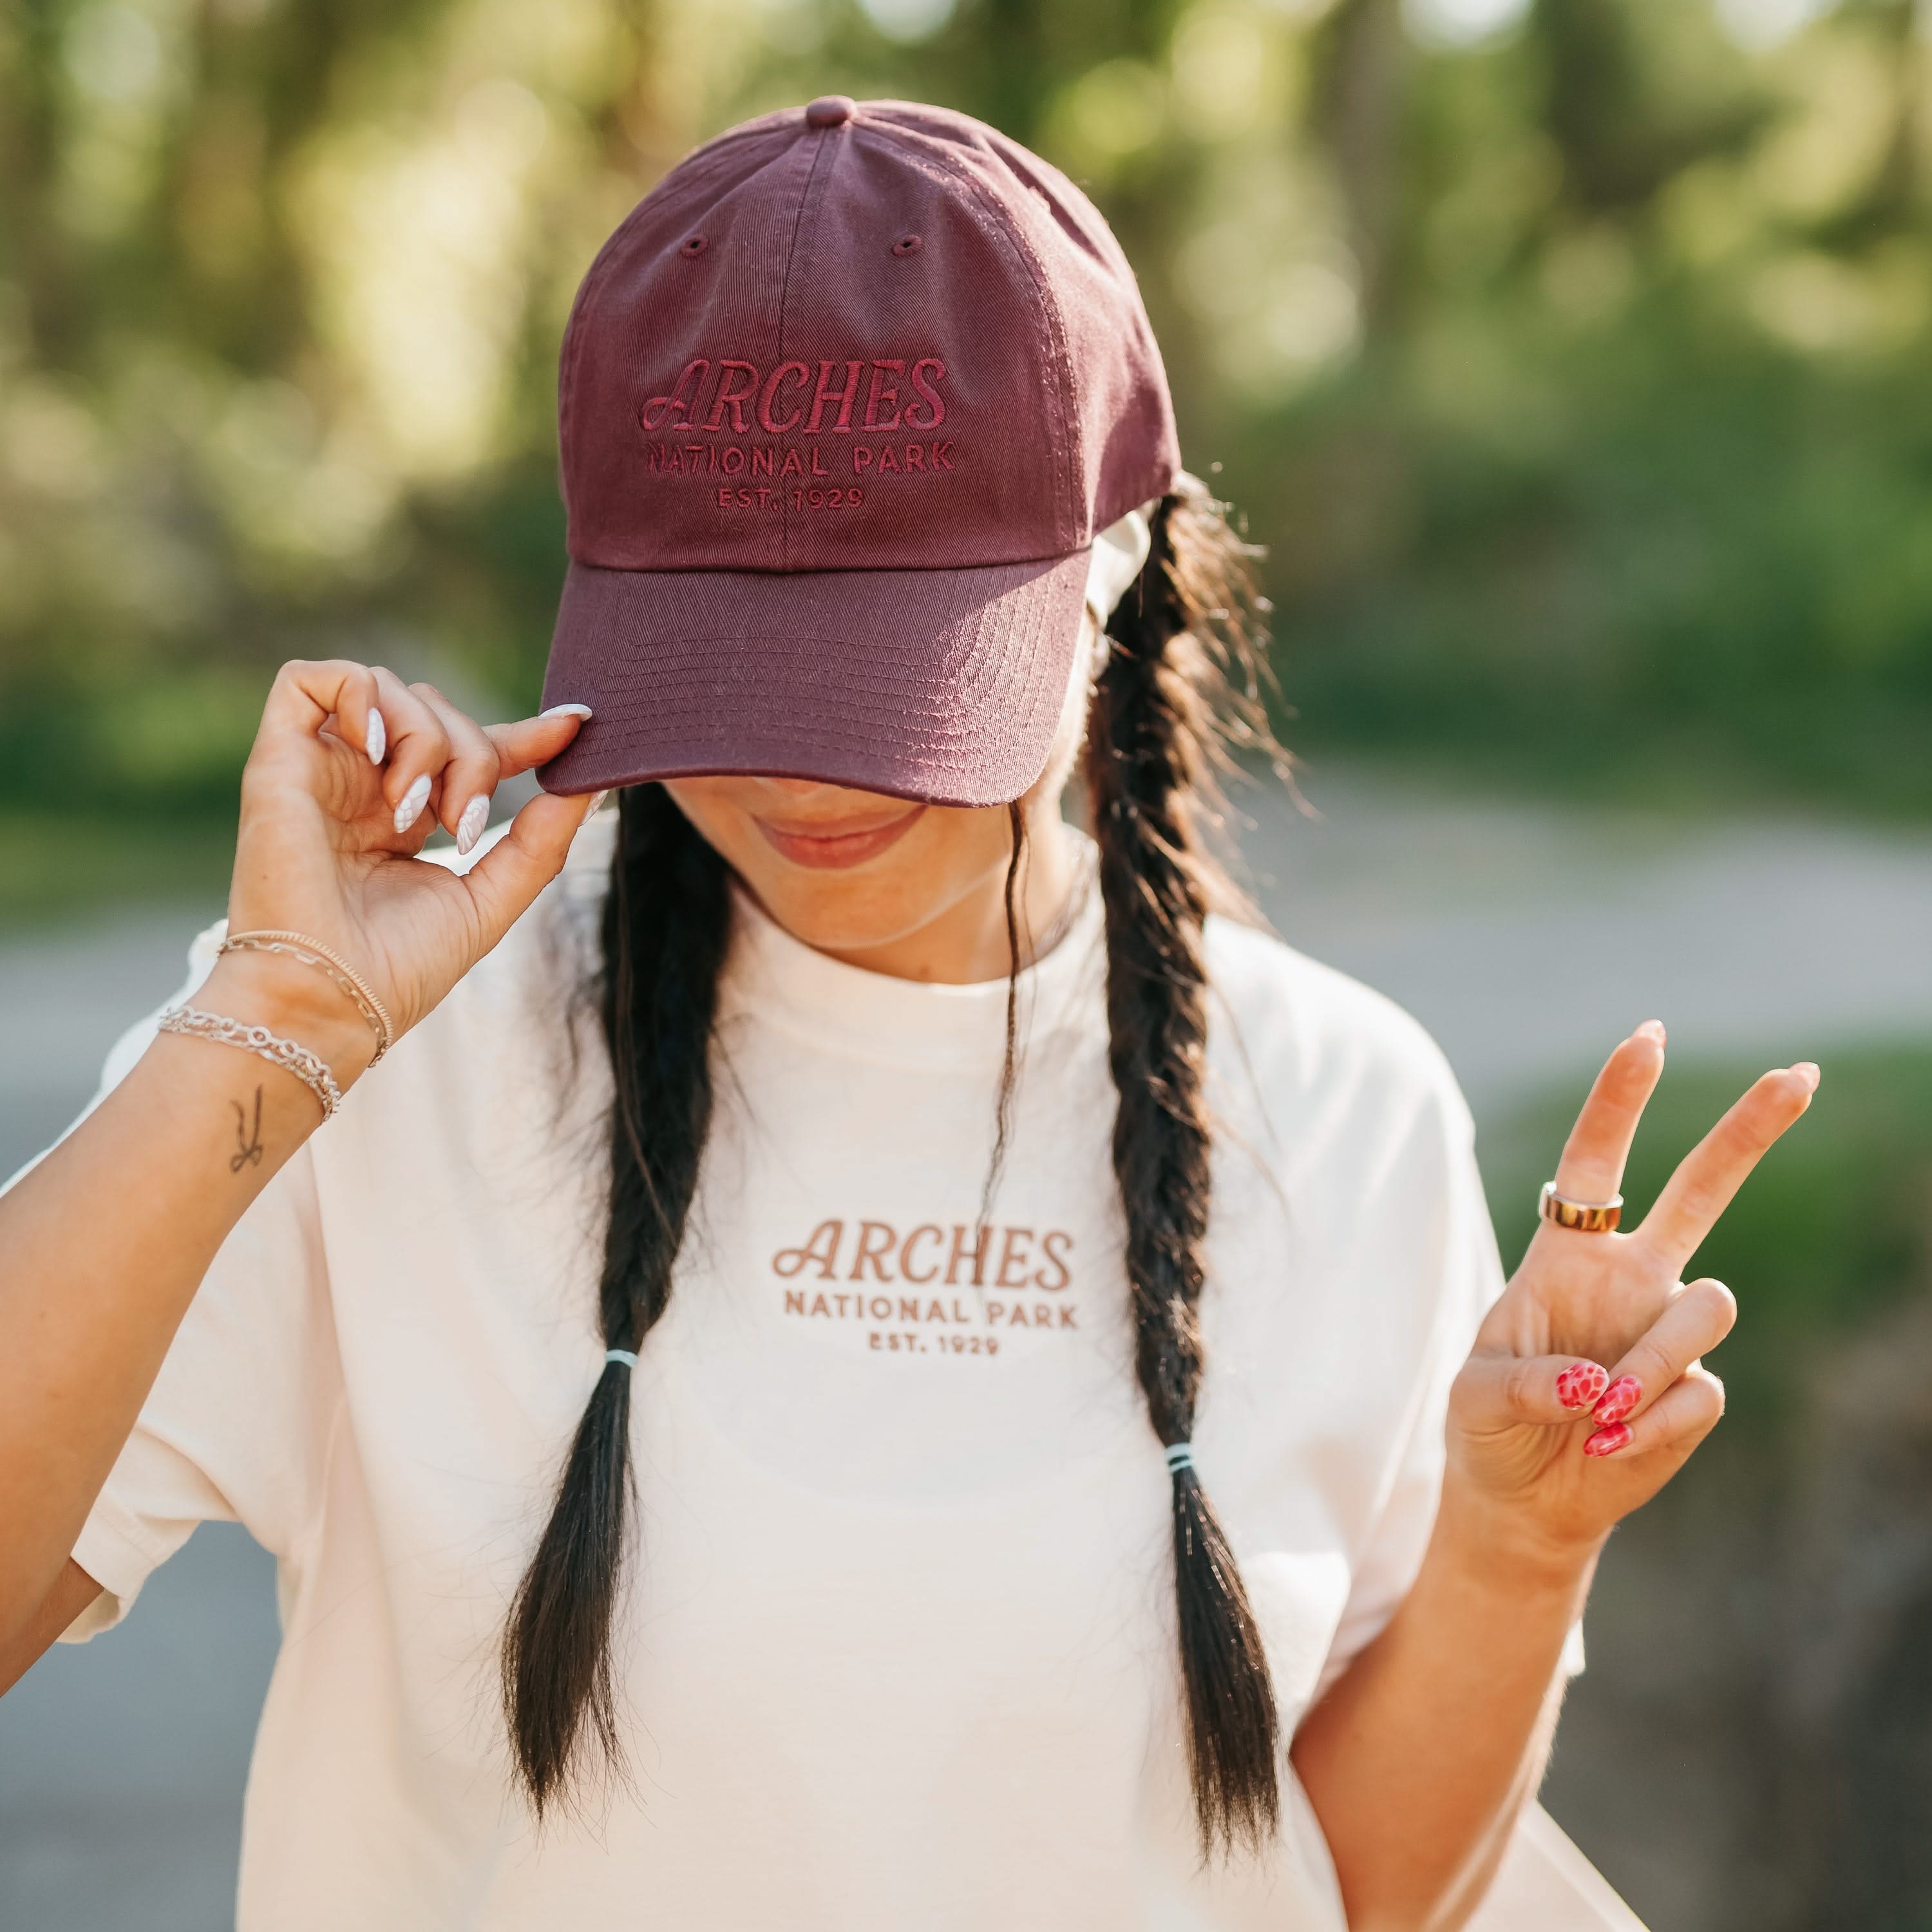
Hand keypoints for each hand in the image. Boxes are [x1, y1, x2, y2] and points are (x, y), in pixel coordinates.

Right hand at [205, 660, 597, 1079]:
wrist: (331, 1000)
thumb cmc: (399, 968)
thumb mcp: (491, 899)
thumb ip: (540, 842)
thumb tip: (585, 786)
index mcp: (406, 818)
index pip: (470, 749)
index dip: (525, 733)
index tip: (579, 726)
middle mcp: (362, 787)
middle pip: (439, 712)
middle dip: (475, 753)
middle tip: (463, 824)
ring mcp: (321, 771)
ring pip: (390, 687)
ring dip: (428, 738)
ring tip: (416, 812)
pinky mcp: (277, 762)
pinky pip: (309, 679)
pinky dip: (359, 695)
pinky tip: (379, 751)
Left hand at [1445, 1022, 1817, 1567]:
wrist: (1522, 1498)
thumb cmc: (1488, 1428)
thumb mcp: (1474, 1398)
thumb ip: (1525, 1381)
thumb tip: (1596, 1384)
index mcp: (1566, 1254)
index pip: (1594, 1161)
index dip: (1618, 1101)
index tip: (1648, 1037)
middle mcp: (1629, 1276)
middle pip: (1701, 1189)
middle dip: (1749, 1131)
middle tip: (1799, 1074)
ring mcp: (1667, 1329)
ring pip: (1708, 1306)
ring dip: (1652, 1363)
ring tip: (1597, 1414)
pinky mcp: (1696, 1390)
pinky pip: (1698, 1391)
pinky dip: (1648, 1426)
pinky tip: (1610, 1447)